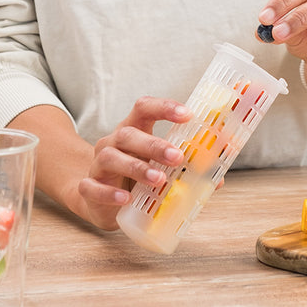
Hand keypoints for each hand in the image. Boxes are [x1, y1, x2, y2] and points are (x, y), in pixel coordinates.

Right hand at [77, 96, 190, 229]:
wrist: (99, 199)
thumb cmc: (134, 178)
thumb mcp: (158, 168)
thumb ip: (185, 170)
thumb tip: (217, 177)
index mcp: (133, 131)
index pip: (144, 108)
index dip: (164, 107)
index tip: (188, 114)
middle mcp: (112, 143)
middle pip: (128, 134)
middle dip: (154, 145)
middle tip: (177, 157)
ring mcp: (98, 165)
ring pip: (111, 157)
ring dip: (136, 167)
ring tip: (158, 180)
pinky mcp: (89, 188)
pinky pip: (93, 187)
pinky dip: (109, 193)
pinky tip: (125, 199)